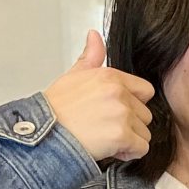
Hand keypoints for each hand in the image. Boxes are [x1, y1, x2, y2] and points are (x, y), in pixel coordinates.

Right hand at [45, 30, 155, 163]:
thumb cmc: (56, 109)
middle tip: (107, 128)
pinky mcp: (122, 135)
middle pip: (145, 114)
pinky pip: (142, 147)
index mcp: (110, 76)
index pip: (145, 91)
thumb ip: (90, 57)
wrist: (43, 134)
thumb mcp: (73, 76)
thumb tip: (94, 35)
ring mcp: (122, 113)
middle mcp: (119, 92)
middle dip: (130, 125)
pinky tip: (111, 149)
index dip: (133, 104)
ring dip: (130, 140)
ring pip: (145, 132)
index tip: (116, 112)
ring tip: (106, 138)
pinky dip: (129, 152)